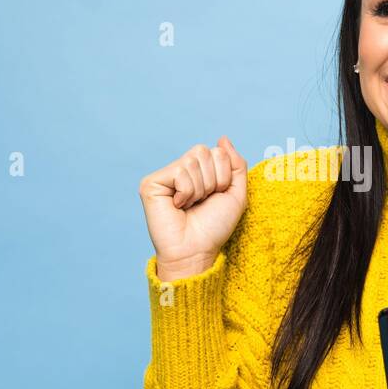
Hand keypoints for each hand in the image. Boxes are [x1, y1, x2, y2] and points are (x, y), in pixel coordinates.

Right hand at [138, 136, 247, 280]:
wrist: (197, 250)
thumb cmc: (214, 227)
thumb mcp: (236, 193)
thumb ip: (236, 164)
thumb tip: (223, 138)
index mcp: (200, 171)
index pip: (217, 151)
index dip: (224, 175)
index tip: (215, 196)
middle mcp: (181, 170)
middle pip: (204, 151)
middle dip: (213, 180)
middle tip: (202, 201)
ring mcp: (165, 176)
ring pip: (192, 161)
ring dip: (199, 189)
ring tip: (190, 205)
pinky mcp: (151, 183)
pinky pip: (179, 171)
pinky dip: (186, 191)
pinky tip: (178, 205)